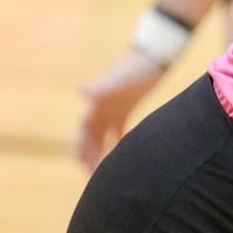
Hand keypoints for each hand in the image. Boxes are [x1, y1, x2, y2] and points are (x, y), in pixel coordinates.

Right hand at [75, 48, 167, 169]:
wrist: (151, 56)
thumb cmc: (134, 67)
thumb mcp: (118, 79)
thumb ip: (101, 86)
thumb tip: (81, 91)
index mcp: (97, 104)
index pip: (84, 130)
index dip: (81, 147)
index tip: (81, 165)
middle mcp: (102, 107)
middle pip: (91, 135)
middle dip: (89, 154)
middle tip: (93, 176)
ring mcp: (113, 107)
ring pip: (103, 134)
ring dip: (101, 150)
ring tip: (104, 170)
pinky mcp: (126, 107)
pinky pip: (119, 128)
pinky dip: (118, 141)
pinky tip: (124, 154)